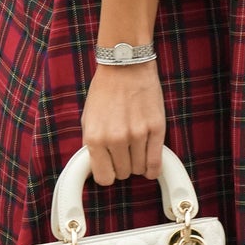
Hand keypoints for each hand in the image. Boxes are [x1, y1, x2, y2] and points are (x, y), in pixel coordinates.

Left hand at [82, 59, 164, 184]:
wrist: (125, 67)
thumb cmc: (105, 91)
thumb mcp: (88, 119)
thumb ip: (92, 144)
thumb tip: (97, 166)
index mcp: (95, 138)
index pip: (104, 177)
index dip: (108, 174)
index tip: (110, 169)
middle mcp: (116, 139)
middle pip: (123, 174)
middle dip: (123, 166)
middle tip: (123, 154)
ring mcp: (138, 134)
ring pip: (140, 169)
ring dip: (138, 164)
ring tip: (135, 151)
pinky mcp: (156, 128)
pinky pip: (155, 161)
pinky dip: (153, 168)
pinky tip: (150, 166)